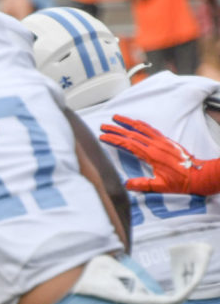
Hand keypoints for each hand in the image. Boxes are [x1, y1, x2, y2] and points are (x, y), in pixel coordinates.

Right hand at [99, 115, 219, 194]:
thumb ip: (143, 184)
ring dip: (128, 122)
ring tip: (117, 117)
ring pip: (142, 128)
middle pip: (132, 134)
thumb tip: (126, 184)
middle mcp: (156, 145)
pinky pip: (151, 129)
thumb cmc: (180, 181)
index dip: (115, 139)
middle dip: (116, 129)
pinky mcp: (166, 141)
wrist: (199, 174)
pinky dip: (142, 125)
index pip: (129, 144)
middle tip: (104, 125)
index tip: (104, 136)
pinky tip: (136, 123)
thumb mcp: (160, 186)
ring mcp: (162, 141)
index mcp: (152, 155)